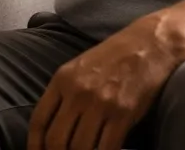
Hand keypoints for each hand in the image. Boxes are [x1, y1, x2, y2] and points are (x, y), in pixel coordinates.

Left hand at [28, 16, 183, 149]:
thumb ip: (63, 94)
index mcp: (62, 80)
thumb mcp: (78, 68)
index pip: (39, 121)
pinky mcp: (123, 113)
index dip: (34, 145)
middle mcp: (77, 92)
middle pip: (57, 140)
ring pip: (80, 148)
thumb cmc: (113, 57)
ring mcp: (100, 103)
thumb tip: (51, 127)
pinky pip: (107, 147)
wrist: (149, 44)